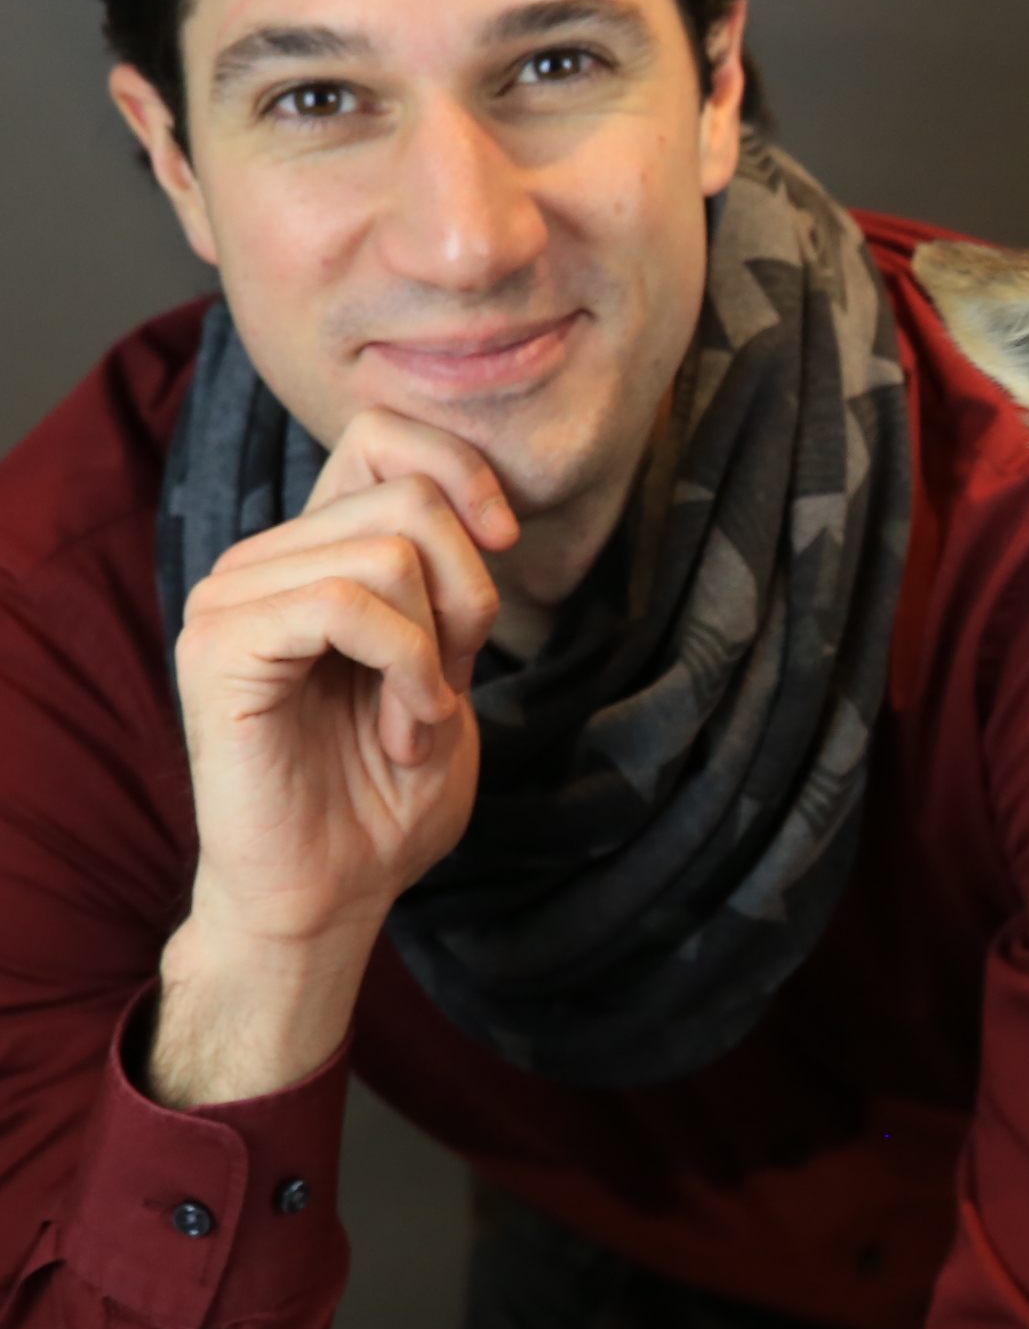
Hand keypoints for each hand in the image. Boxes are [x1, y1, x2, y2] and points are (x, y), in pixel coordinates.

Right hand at [154, 411, 515, 1100]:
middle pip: (409, 498)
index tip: (506, 543)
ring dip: (439, 654)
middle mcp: (265, 559)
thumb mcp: (450, 668)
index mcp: (316, 554)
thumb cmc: (386, 793)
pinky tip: (403, 732)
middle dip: (470, 597)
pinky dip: (409, 672)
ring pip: (389, 554)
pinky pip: (348, 606)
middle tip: (449, 687)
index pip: (385, 437)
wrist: (331, 891)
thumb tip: (483, 511)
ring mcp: (233, 596)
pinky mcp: (221, 644)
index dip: (463, 471)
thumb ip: (452, 585)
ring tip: (414, 724)